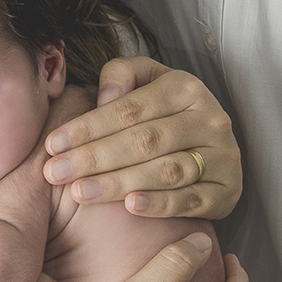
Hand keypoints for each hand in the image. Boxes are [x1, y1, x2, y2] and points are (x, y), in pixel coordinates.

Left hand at [43, 57, 240, 219]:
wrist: (216, 144)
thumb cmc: (167, 111)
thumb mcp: (148, 81)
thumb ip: (122, 75)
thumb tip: (105, 95)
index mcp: (186, 87)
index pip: (130, 108)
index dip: (89, 127)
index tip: (53, 143)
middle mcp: (209, 119)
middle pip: (144, 140)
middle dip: (95, 157)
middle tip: (55, 172)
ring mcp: (223, 157)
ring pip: (166, 171)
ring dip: (119, 183)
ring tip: (80, 191)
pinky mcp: (228, 191)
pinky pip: (192, 200)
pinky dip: (160, 204)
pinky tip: (130, 206)